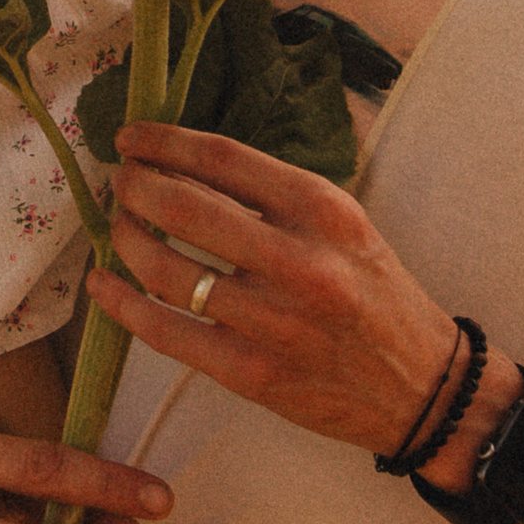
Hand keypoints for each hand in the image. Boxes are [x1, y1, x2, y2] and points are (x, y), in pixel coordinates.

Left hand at [90, 124, 477, 459]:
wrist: (421, 385)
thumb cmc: (375, 294)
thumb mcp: (343, 224)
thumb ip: (274, 197)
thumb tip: (184, 166)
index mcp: (323, 210)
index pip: (223, 159)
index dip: (164, 142)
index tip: (132, 137)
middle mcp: (299, 261)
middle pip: (183, 207)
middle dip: (134, 187)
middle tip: (119, 181)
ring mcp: (272, 322)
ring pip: (165, 269)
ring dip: (125, 239)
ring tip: (117, 225)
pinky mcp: (250, 373)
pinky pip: (164, 331)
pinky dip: (121, 304)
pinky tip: (103, 285)